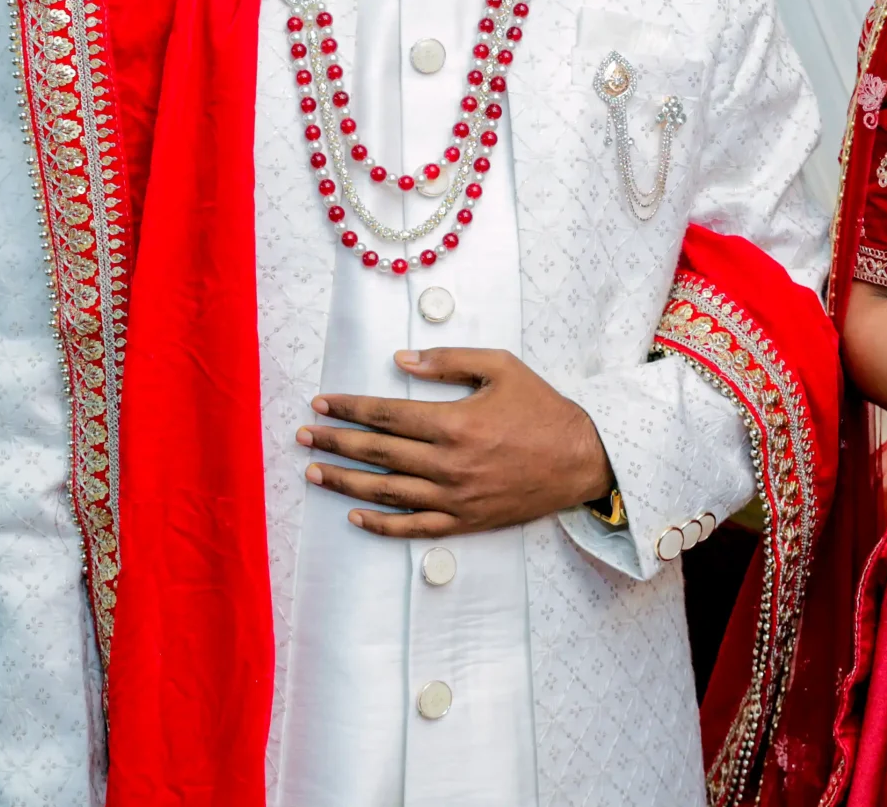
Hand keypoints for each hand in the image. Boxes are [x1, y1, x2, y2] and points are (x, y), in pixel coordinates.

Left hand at [299, 348, 616, 538]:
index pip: (386, 415)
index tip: (321, 403)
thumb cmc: (542, 409)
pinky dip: (380, 523)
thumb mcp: (502, 367)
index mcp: (454, 422)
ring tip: (314, 473)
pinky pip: (413, 527)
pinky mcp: (464, 520)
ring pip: (386, 492)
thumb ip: (449, 361)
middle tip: (304, 436)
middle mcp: (448, 463)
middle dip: (334, 443)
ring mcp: (454, 497)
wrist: (581, 459)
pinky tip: (355, 514)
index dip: (349, 408)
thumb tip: (401, 359)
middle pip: (377, 453)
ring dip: (344, 482)